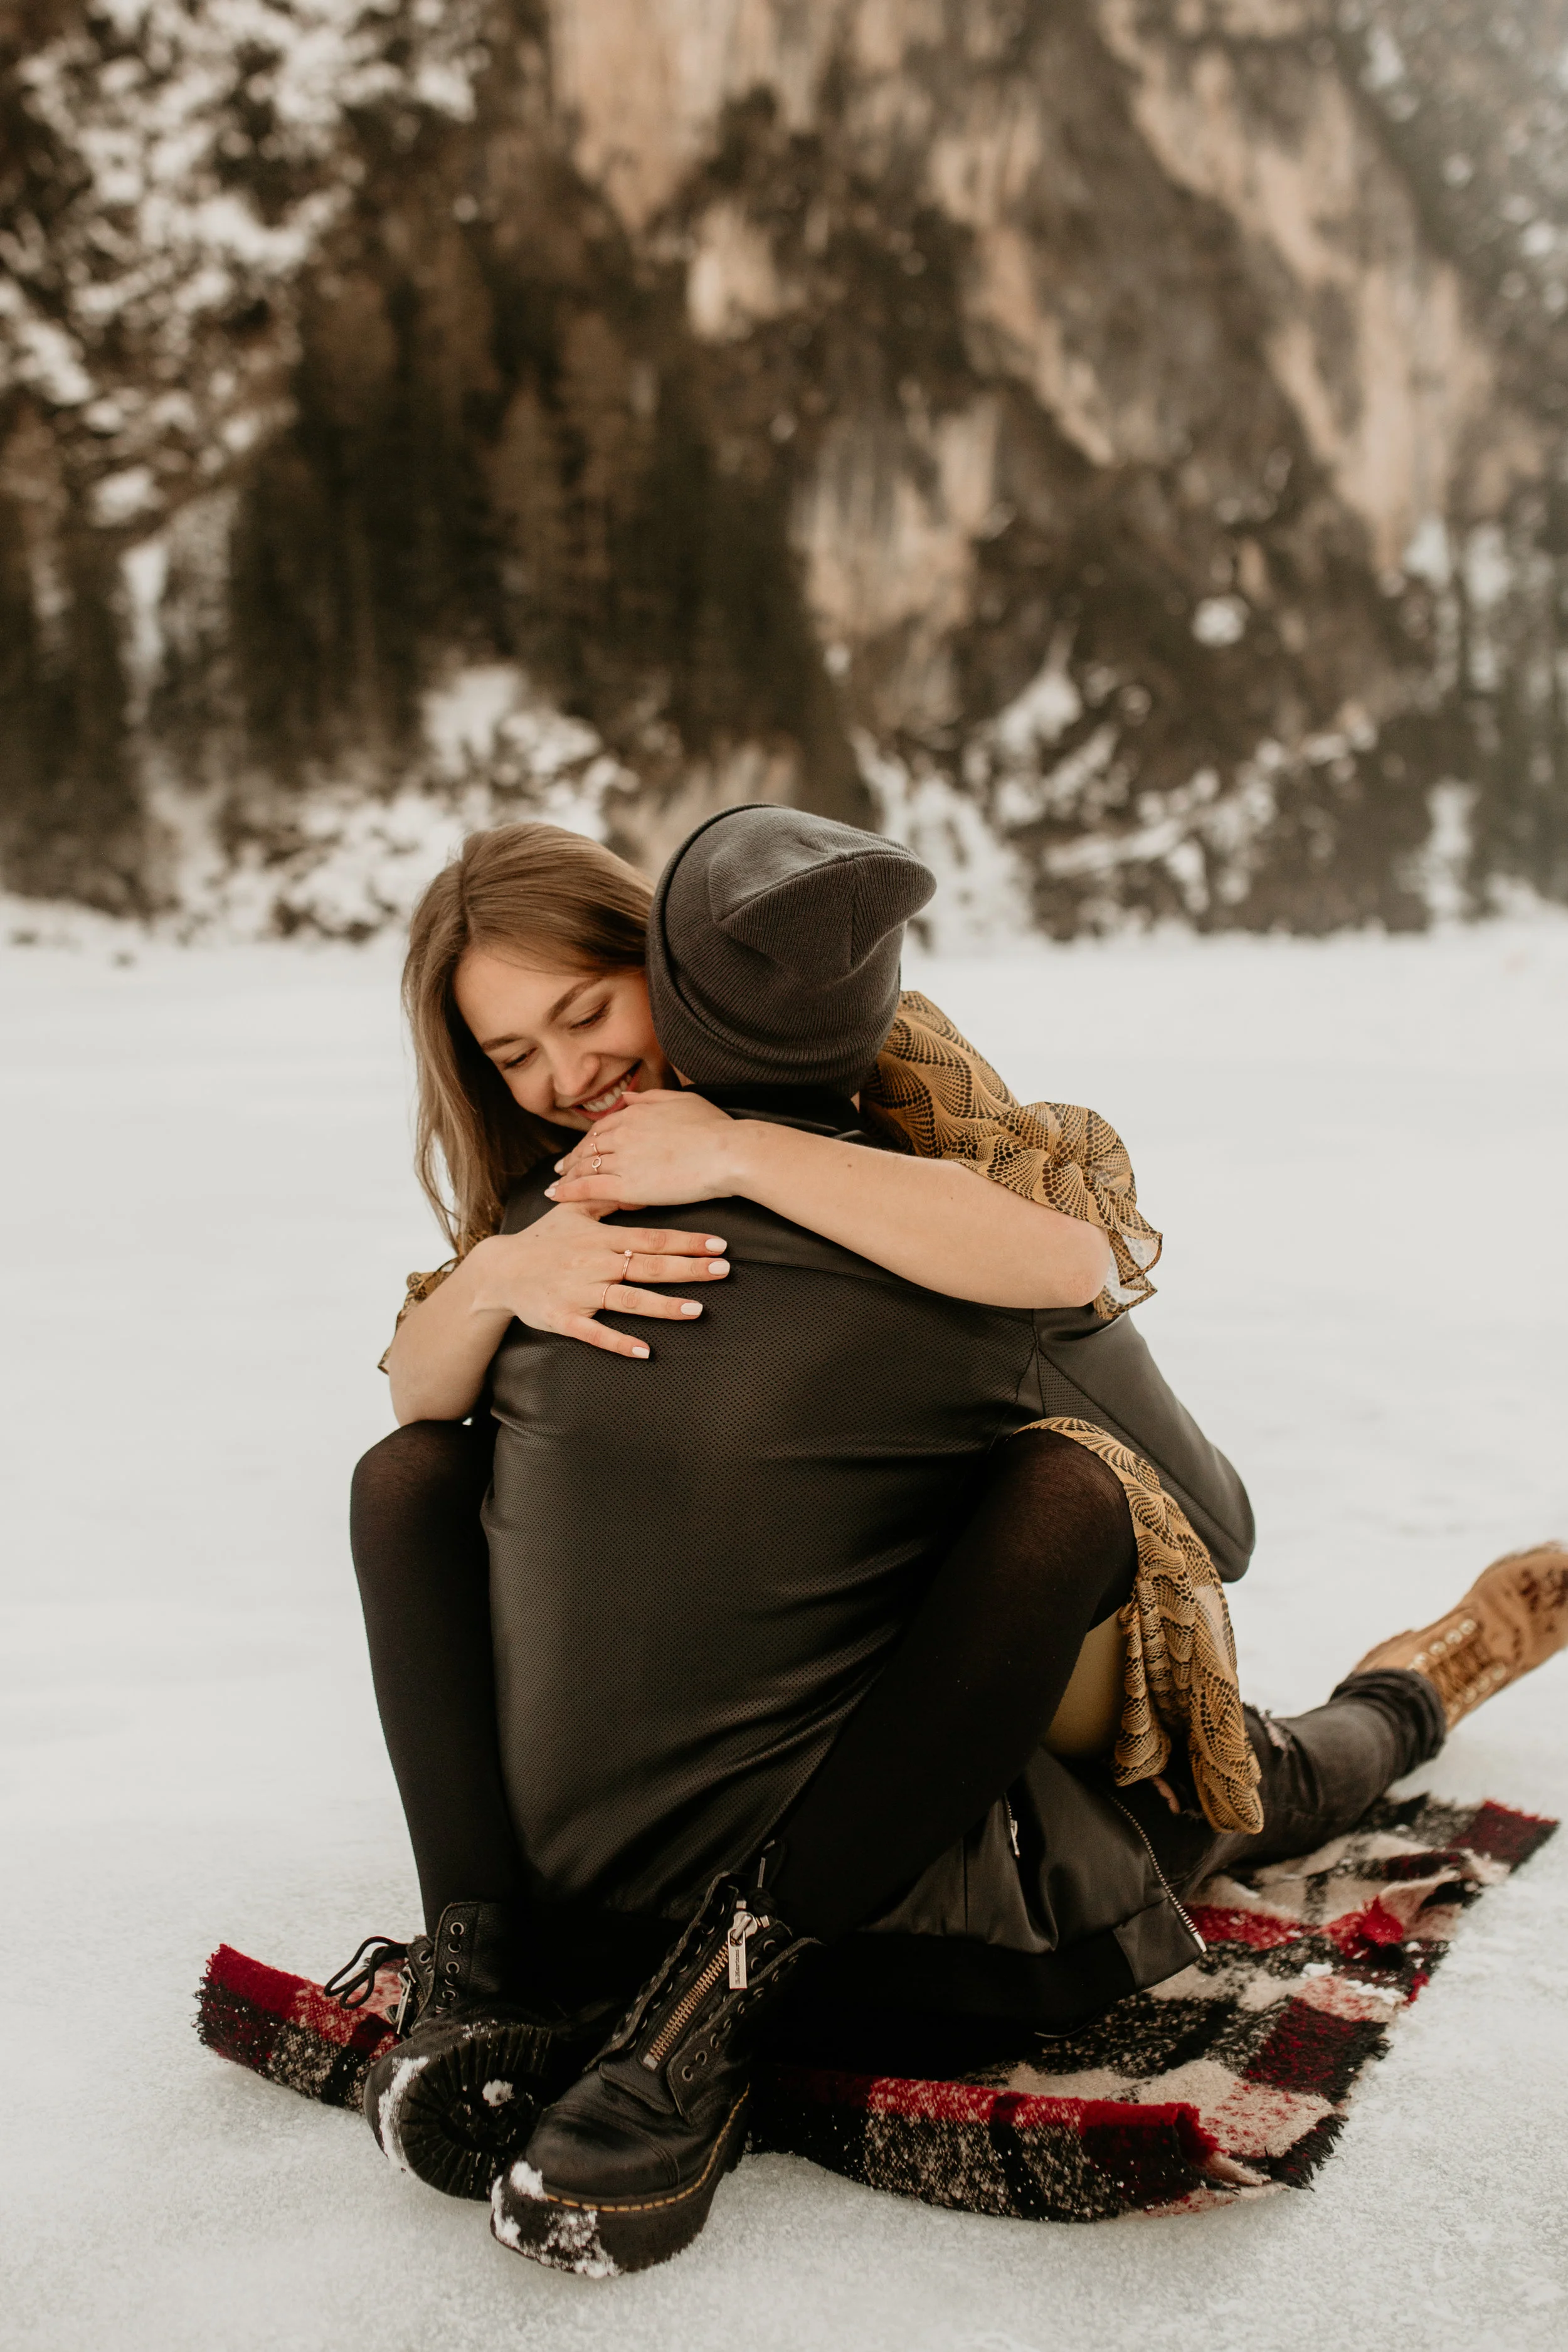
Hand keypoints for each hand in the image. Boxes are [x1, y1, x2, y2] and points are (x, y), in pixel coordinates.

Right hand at [469, 1205, 729, 1358]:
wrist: (499, 1270)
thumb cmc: (541, 1239)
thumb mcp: (572, 1210)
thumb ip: (606, 1197)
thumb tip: (637, 1183)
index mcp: (600, 1237)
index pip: (651, 1238)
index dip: (686, 1241)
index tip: (718, 1244)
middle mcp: (594, 1263)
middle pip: (648, 1267)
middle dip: (687, 1269)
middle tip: (723, 1270)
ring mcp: (580, 1292)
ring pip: (627, 1299)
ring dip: (663, 1305)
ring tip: (696, 1310)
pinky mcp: (564, 1318)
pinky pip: (595, 1333)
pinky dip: (619, 1342)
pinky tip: (645, 1351)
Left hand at [544, 1089, 749, 1209]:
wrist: (728, 1153)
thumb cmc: (715, 1129)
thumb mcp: (683, 1101)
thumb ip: (652, 1098)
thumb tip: (630, 1096)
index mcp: (637, 1112)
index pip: (603, 1127)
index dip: (589, 1140)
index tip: (582, 1148)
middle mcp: (624, 1132)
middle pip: (589, 1147)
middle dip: (573, 1158)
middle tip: (561, 1169)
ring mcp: (624, 1159)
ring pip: (586, 1167)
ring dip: (567, 1176)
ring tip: (556, 1184)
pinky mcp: (627, 1186)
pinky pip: (589, 1188)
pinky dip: (569, 1192)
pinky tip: (556, 1196)